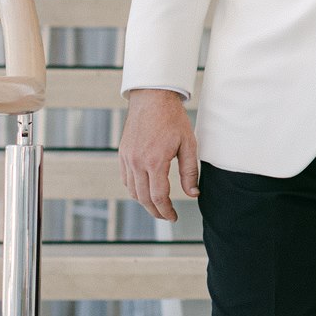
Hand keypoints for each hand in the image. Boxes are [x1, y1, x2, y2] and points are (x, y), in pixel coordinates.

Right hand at [119, 89, 198, 222]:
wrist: (152, 98)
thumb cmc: (173, 119)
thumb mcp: (188, 144)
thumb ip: (190, 171)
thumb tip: (193, 194)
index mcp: (155, 161)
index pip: (158, 197)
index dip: (166, 211)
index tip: (173, 217)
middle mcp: (137, 162)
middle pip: (143, 198)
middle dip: (156, 211)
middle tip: (167, 216)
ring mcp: (127, 158)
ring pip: (132, 191)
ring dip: (145, 202)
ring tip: (158, 206)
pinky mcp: (122, 153)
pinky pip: (126, 179)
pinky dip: (135, 189)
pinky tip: (145, 190)